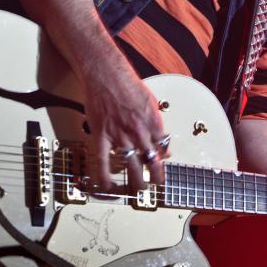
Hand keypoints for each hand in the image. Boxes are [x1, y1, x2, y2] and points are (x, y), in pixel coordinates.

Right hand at [80, 62, 169, 193]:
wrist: (107, 75)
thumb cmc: (128, 84)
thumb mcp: (151, 101)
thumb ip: (157, 121)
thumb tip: (161, 138)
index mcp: (153, 123)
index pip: (164, 148)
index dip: (164, 158)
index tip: (164, 164)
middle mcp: (139, 132)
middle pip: (152, 162)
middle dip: (156, 177)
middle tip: (157, 185)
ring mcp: (120, 136)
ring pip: (131, 166)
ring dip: (136, 182)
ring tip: (139, 191)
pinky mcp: (102, 136)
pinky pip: (102, 162)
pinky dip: (104, 177)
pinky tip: (107, 187)